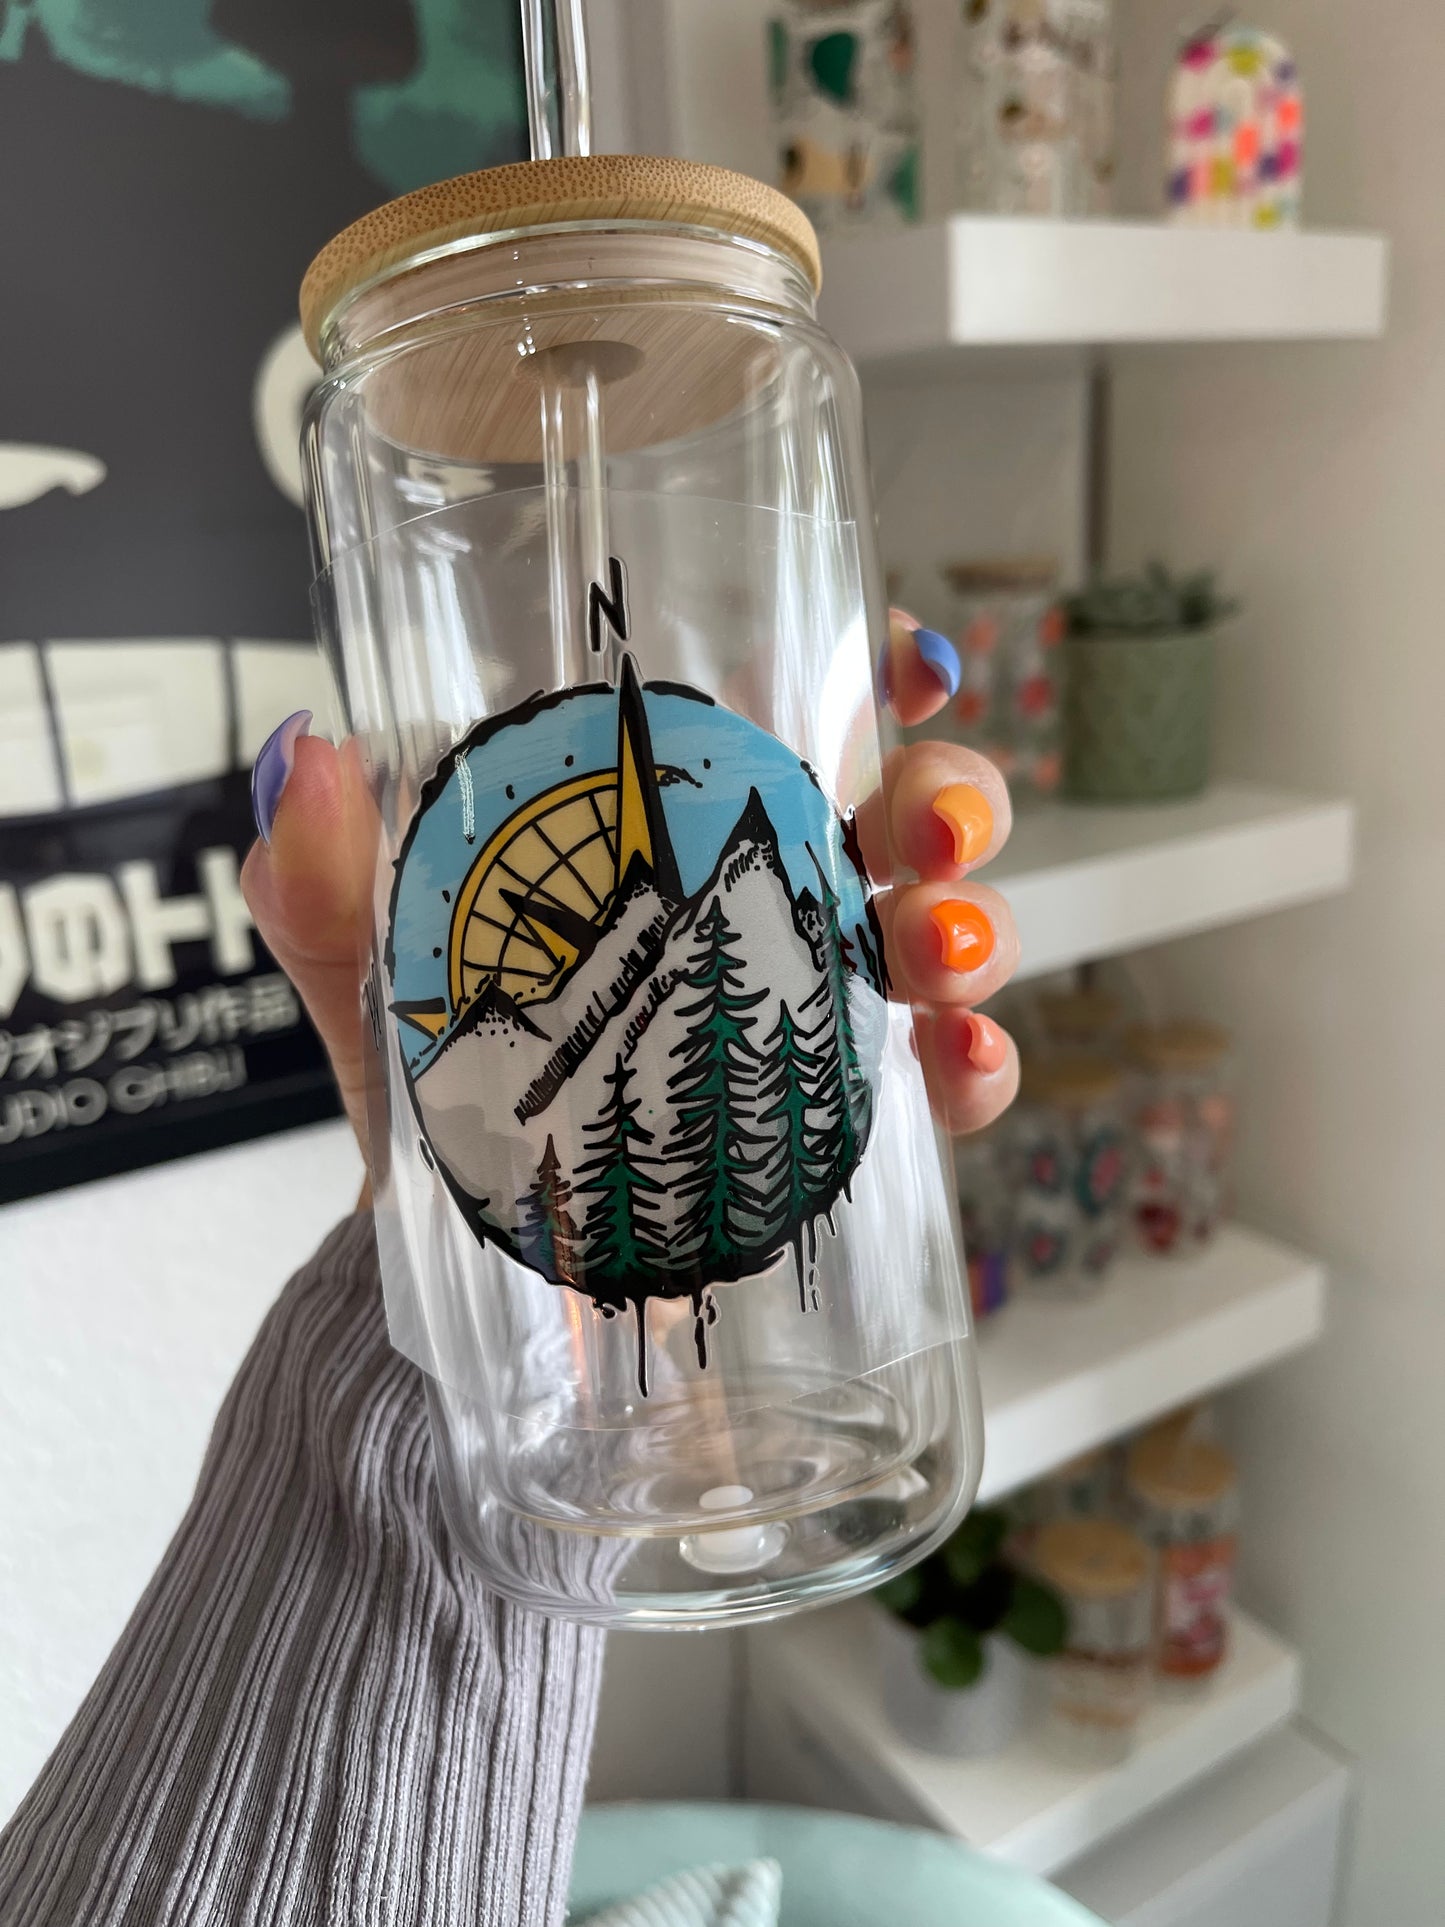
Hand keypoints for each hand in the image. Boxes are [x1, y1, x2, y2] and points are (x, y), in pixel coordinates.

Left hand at [241, 609, 1019, 1179]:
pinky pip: (942, 1079)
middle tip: (919, 832)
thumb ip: (325, 883)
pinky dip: (977, 1064)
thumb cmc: (432, 1096)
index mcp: (669, 831)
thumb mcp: (368, 979)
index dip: (871, 672)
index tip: (907, 665)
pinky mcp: (843, 1119)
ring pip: (938, 930)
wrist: (461, 1275)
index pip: (790, 715)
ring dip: (970, 923)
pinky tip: (960, 1063)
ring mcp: (813, 1006)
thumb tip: (310, 758)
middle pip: (898, 812)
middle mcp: (761, 900)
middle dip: (944, 799)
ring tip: (939, 950)